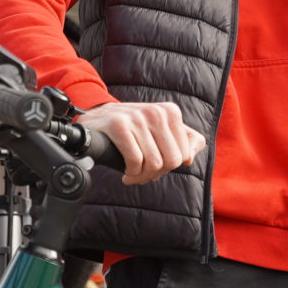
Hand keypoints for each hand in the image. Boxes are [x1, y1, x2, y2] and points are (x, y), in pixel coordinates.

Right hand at [76, 101, 206, 185]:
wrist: (98, 117)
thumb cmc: (134, 128)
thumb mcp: (163, 129)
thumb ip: (187, 140)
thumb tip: (189, 159)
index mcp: (171, 112)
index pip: (183, 155)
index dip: (168, 168)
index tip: (154, 168)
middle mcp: (156, 112)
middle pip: (170, 161)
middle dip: (156, 174)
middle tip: (142, 174)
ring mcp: (137, 117)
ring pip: (153, 163)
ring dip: (141, 176)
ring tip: (132, 174)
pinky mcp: (118, 125)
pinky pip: (134, 161)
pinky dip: (130, 172)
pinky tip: (124, 171)